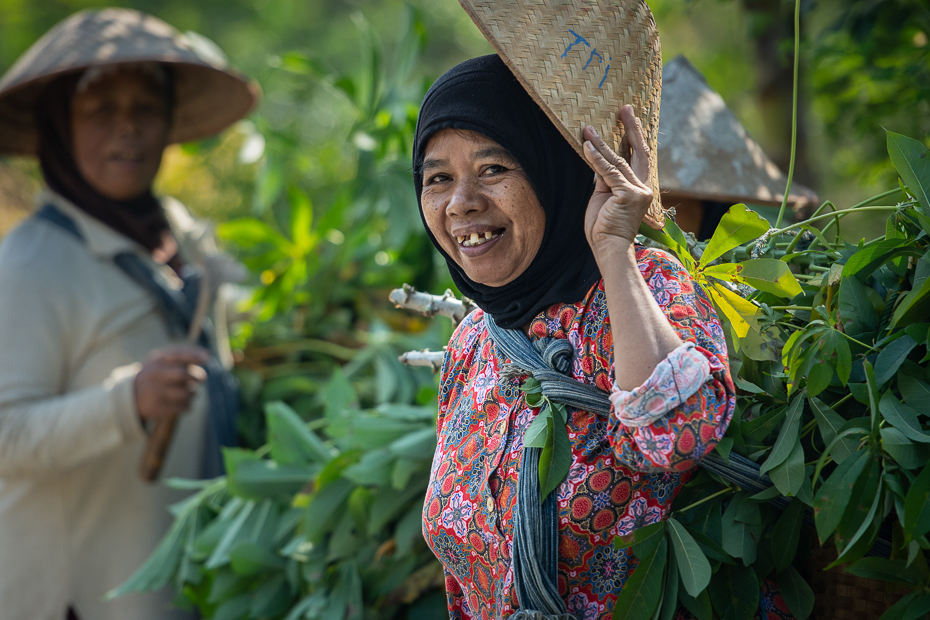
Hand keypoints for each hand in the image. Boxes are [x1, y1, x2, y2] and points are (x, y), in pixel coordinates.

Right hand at [134, 345, 208, 421]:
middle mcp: (154, 374)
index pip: (177, 354)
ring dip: (193, 393)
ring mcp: (154, 391)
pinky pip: (182, 407)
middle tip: (202, 379)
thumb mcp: (165, 360)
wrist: (132, 394)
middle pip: (183, 374)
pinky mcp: (156, 407)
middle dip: (198, 376)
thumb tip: (207, 356)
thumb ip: (185, 355)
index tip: (207, 358)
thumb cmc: (158, 374)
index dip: (194, 355)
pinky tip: (184, 402)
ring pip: (185, 393)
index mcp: (158, 360)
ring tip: (189, 391)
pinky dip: (188, 405)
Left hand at [581, 105, 653, 255]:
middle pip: (638, 152)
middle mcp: (644, 187)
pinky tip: (587, 146)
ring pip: (618, 161)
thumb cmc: (604, 227)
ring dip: (601, 143)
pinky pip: (608, 172)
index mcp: (641, 187)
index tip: (630, 117)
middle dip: (631, 128)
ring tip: (588, 128)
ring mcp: (638, 191)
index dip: (635, 136)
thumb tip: (597, 159)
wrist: (609, 249)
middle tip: (624, 108)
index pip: (639, 157)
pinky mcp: (628, 195)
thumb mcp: (604, 197)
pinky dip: (596, 158)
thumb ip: (604, 178)